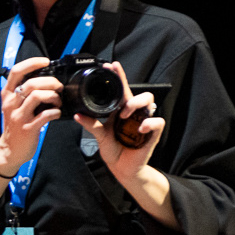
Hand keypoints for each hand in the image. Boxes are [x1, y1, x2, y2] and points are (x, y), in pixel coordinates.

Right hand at [0, 56, 60, 174]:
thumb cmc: (15, 125)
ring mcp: (19, 116)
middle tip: (58, 87)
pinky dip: (55, 112)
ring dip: (53, 96)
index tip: (45, 62)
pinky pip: (45, 115)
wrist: (9, 150)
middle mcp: (11, 103)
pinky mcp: (28, 128)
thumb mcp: (13, 106)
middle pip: (31, 83)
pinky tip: (57, 113)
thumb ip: (24, 92)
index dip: (32, 63)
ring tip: (58, 100)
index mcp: (8, 95)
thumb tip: (45, 78)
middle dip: (50, 82)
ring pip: (37, 96)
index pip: (16, 71)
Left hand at [75, 62, 164, 179]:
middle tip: (120, 107)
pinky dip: (149, 123)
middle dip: (130, 90)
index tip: (111, 66)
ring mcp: (144, 122)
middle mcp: (135, 114)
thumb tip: (77, 115)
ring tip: (126, 115)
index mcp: (122, 110)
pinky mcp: (153, 133)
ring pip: (150, 101)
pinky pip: (158, 121)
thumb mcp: (100, 135)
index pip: (122, 89)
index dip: (119, 77)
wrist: (122, 168)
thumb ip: (91, 124)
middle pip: (140, 91)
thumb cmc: (113, 149)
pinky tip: (140, 129)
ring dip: (137, 104)